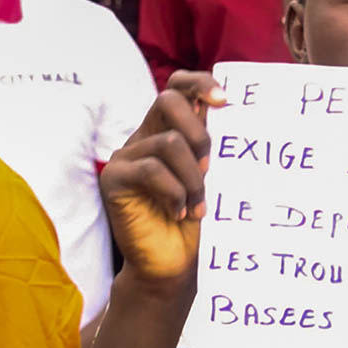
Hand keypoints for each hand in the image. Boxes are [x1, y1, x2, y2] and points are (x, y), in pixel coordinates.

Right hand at [100, 71, 226, 284]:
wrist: (174, 265)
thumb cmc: (199, 220)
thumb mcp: (214, 177)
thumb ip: (215, 146)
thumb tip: (235, 113)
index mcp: (171, 129)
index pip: (178, 86)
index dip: (199, 83)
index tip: (224, 99)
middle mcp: (147, 135)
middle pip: (168, 100)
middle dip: (199, 132)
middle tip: (211, 168)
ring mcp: (127, 155)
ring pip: (167, 142)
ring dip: (193, 177)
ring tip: (200, 206)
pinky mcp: (113, 178)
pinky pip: (149, 170)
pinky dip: (174, 192)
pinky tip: (180, 212)